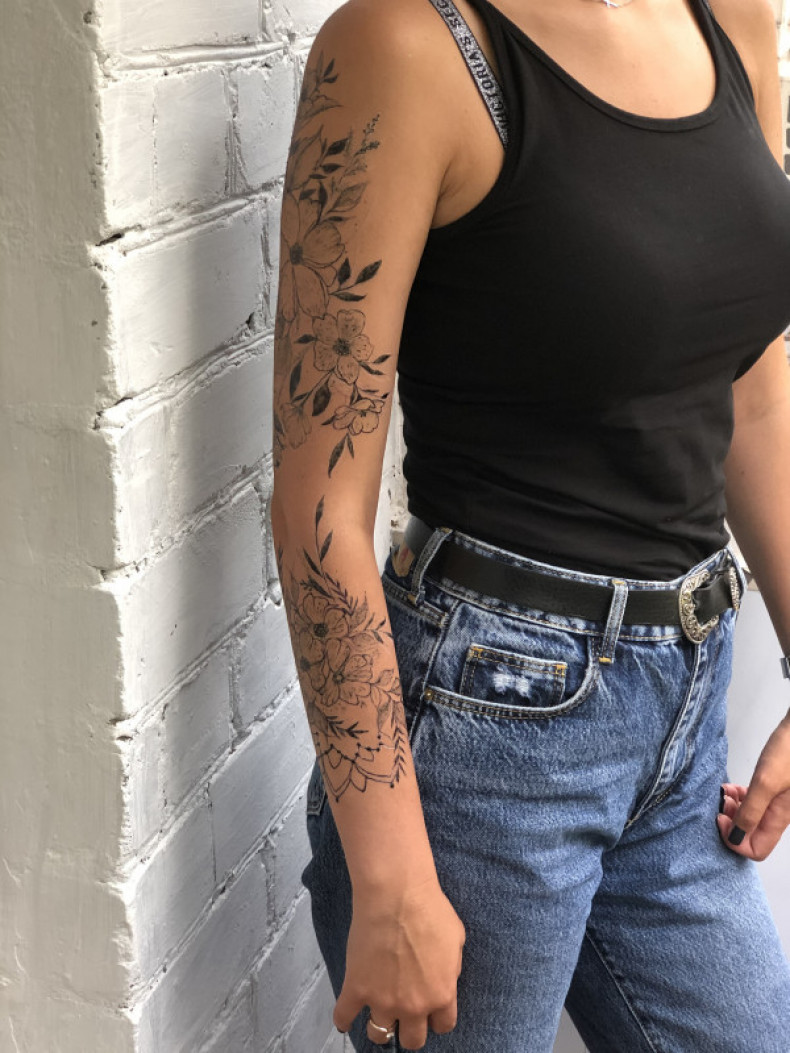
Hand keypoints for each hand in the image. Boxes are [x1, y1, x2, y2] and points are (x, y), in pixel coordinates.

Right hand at [333, 873, 465, 1049]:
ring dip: (380, 1028)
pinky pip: (343, 1017)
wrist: (396, 894)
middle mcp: (413, 1006)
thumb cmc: (430, 909)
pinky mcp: (355, 988)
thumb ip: (451, 968)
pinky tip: (346, 1017)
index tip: (430, 1009)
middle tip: (404, 1011)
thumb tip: (444, 978)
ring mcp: (382, 1000)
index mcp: (441, 994)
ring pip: (379, 1035)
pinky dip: (343, 1019)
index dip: (436, 1018)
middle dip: (410, 1028)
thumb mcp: (457, 940)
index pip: (443, 1027)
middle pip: (413, 1040)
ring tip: (378, 1015)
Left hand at [717, 713, 789, 860]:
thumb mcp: (765, 781)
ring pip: (750, 818)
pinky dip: (740, 799)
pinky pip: (753, 804)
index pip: (756, 850)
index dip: (734, 840)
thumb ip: (751, 812)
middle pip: (751, 836)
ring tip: (725, 794)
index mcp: (779, 818)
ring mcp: (776, 801)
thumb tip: (735, 838)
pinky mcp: (773, 788)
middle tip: (721, 804)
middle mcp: (778, 814)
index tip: (722, 818)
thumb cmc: (789, 751)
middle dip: (731, 823)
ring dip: (733, 810)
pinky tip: (732, 788)